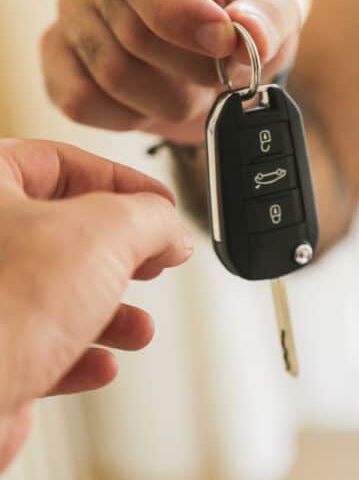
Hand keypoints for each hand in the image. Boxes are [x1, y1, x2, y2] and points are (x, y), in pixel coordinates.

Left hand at [0, 138, 192, 471]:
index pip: (60, 163)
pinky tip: (101, 363)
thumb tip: (173, 231)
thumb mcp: (103, 235)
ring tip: (138, 326)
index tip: (161, 203)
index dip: (123, 181)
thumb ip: (150, 218)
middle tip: (154, 259)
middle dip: (122, 251)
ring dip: (110, 311)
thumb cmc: (0, 310)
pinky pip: (39, 343)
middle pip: (64, 231)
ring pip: (56, 292)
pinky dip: (80, 352)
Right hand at [41, 0, 300, 143]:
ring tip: (187, 87)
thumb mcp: (269, 15)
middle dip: (191, 71)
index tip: (223, 42)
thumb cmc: (235, 29)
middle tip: (218, 77)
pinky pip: (83, 102)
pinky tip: (150, 102)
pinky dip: (129, 116)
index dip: (182, 17)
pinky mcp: (59, 67)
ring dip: (168, 98)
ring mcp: (73, 23)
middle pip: (135, 35)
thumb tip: (247, 33)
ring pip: (114, 76)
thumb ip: (267, 18)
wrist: (208, 59)